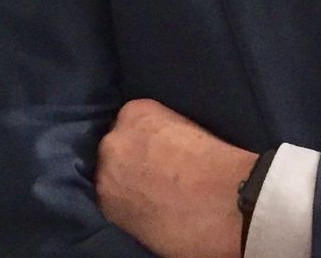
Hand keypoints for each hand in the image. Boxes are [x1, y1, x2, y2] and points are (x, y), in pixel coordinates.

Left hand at [95, 98, 257, 257]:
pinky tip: (146, 209)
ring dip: (123, 183)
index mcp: (135, 111)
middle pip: (115, 148)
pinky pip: (111, 202)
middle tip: (151, 173)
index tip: (155, 150)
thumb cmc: (210, 158)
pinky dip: (125, 205)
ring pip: (110, 176)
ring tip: (148, 195)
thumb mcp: (185, 127)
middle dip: (128, 159)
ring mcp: (105, 173)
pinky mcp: (106, 206)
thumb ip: (162, 131)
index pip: (129, 122)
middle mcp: (113, 139)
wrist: (215, 196)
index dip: (142, 139)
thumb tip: (158, 146)